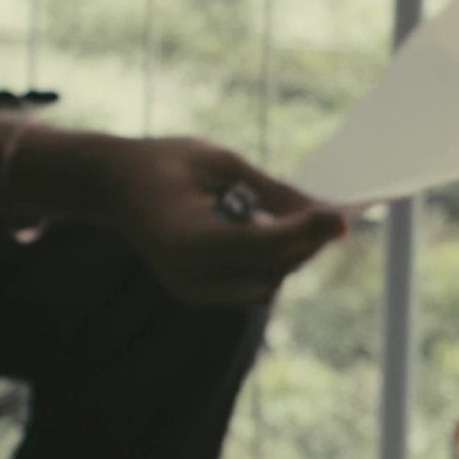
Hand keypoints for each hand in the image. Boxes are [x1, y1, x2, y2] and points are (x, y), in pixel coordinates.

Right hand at [98, 137, 346, 304]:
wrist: (116, 185)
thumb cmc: (168, 163)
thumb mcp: (224, 162)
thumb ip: (275, 192)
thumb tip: (328, 212)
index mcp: (185, 237)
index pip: (261, 244)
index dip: (306, 231)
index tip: (342, 217)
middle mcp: (186, 274)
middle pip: (270, 269)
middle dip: (306, 244)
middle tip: (334, 216)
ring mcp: (190, 290)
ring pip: (266, 285)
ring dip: (291, 256)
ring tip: (302, 221)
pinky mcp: (196, 295)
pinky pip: (250, 288)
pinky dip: (270, 265)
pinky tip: (273, 234)